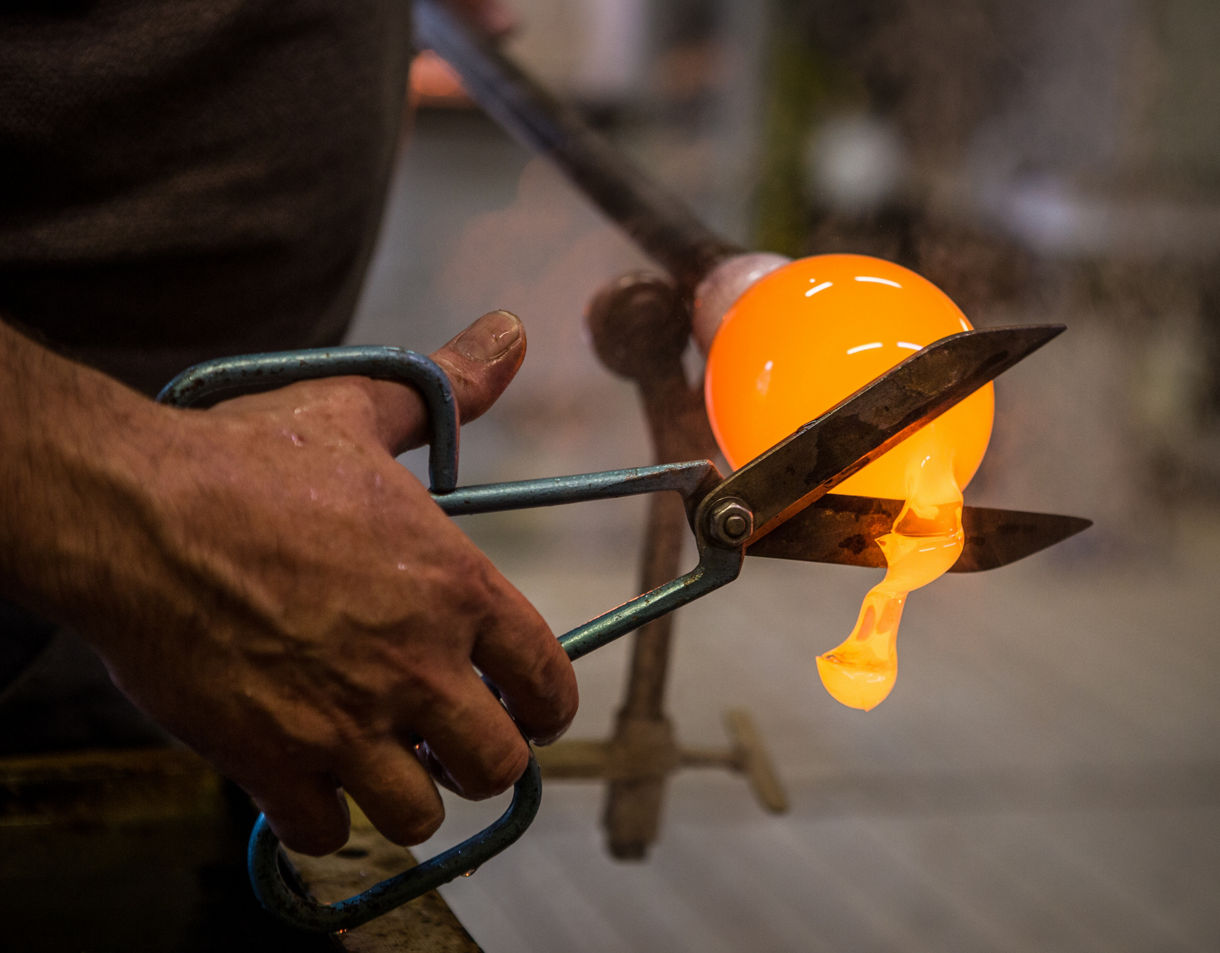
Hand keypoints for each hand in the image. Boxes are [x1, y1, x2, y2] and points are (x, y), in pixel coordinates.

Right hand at [91, 311, 576, 853]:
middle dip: (482, 756)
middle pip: (497, 765)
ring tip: (384, 759)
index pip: (549, 682)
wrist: (134, 512)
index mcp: (454, 590)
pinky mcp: (271, 761)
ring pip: (418, 813)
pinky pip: (325, 831)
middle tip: (450, 735)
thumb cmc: (248, 462)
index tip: (528, 706)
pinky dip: (322, 816)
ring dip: (408, 793)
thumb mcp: (360, 410)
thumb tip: (508, 336)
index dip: (547, 703)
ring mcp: (344, 723)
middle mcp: (415, 667)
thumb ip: (447, 388)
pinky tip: (308, 774)